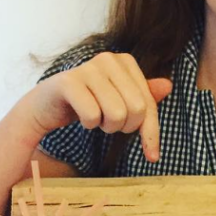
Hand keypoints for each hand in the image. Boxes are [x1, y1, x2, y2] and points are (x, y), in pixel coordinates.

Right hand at [21, 52, 172, 161]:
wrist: (47, 104)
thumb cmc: (88, 102)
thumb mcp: (119, 100)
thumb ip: (144, 95)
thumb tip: (168, 85)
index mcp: (125, 61)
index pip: (148, 103)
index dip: (151, 133)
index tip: (153, 157)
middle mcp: (108, 59)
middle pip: (136, 109)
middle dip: (123, 127)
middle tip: (108, 123)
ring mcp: (88, 68)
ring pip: (116, 114)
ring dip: (105, 126)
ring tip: (95, 117)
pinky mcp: (68, 81)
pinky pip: (93, 116)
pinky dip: (88, 124)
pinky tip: (80, 115)